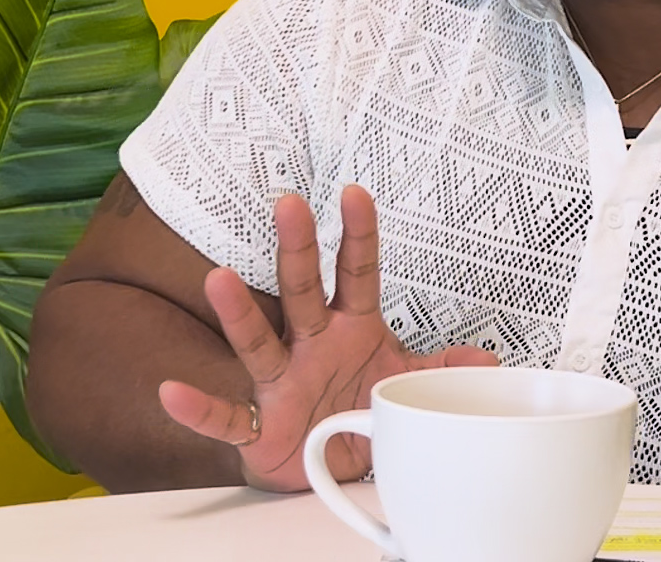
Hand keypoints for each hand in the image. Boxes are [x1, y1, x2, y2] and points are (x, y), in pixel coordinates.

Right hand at [157, 186, 499, 491]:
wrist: (325, 466)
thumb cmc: (359, 405)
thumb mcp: (404, 382)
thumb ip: (440, 368)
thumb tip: (487, 361)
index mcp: (351, 328)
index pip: (357, 272)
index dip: (358, 235)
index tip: (355, 193)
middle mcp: (311, 345)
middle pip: (303, 290)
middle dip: (296, 249)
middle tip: (289, 203)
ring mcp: (281, 382)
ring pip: (258, 342)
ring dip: (238, 313)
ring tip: (219, 279)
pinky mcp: (258, 426)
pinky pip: (226, 416)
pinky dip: (199, 408)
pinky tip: (173, 393)